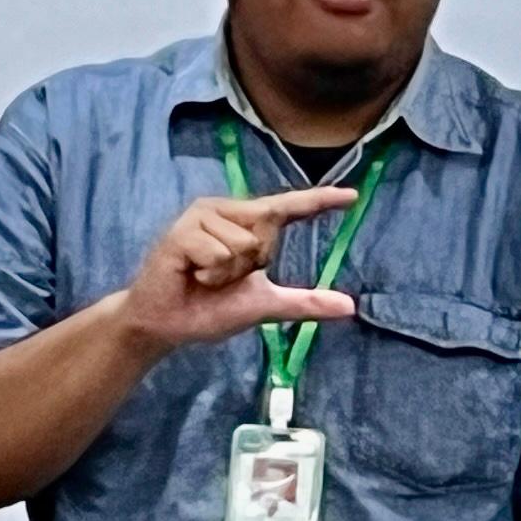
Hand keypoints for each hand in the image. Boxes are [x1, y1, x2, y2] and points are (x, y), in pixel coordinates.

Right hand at [112, 186, 360, 357]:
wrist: (166, 324)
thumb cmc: (210, 308)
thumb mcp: (265, 305)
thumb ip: (305, 302)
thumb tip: (349, 307)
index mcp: (247, 223)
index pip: (289, 208)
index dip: (320, 201)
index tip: (353, 196)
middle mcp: (226, 210)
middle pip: (267, 231)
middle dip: (251, 266)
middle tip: (221, 280)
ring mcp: (201, 216)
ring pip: (243, 244)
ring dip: (227, 273)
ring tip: (203, 278)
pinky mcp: (181, 230)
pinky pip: (217, 253)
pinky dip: (209, 275)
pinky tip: (191, 275)